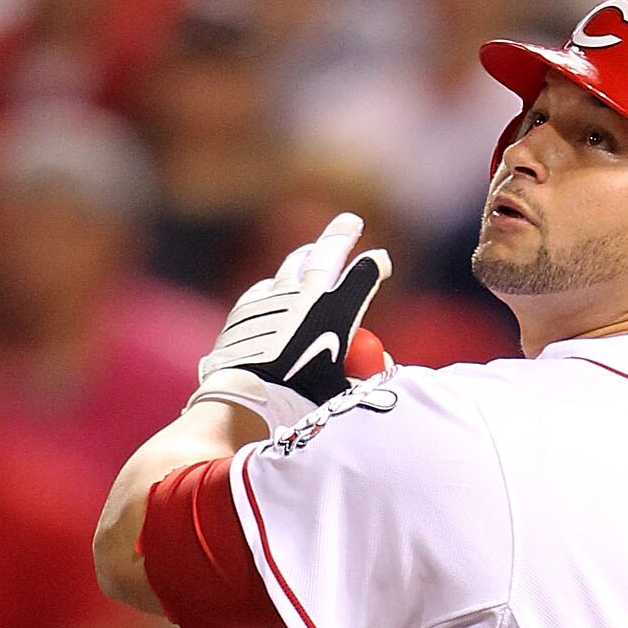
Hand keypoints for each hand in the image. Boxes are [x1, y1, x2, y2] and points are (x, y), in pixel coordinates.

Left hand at [198, 211, 390, 432]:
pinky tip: (275, 293)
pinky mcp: (246, 309)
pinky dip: (274, 289)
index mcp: (335, 311)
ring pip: (292, 266)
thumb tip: (381, 362)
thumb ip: (365, 374)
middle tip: (350, 222)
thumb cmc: (300, 405)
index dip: (375, 266)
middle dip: (342, 234)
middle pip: (327, 252)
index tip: (380, 262)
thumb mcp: (343, 393)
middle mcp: (305, 295)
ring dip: (305, 257)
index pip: (363, 275)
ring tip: (311, 253)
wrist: (246, 404)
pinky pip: (264, 290)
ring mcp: (272, 298)